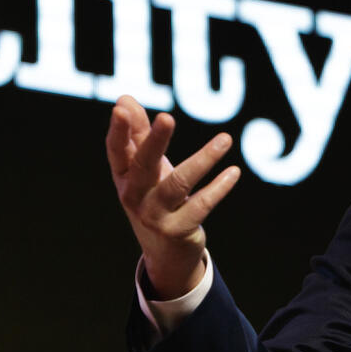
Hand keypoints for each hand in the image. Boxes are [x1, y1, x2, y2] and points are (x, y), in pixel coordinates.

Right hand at [105, 95, 240, 299]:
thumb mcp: (145, 169)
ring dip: (204, 159)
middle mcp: (134, 196)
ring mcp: (155, 215)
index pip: (116, 151)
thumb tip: (126, 98)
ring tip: (226, 139)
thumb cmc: (155, 199)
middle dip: (154, 141)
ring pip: (179, 184)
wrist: (165, 253)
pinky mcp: (178, 230)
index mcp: (124, 177)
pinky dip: (218, 188)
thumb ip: (139, 135)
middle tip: (166, 117)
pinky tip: (234, 171)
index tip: (121, 107)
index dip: (118, 131)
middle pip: (144, 165)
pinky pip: (201, 205)